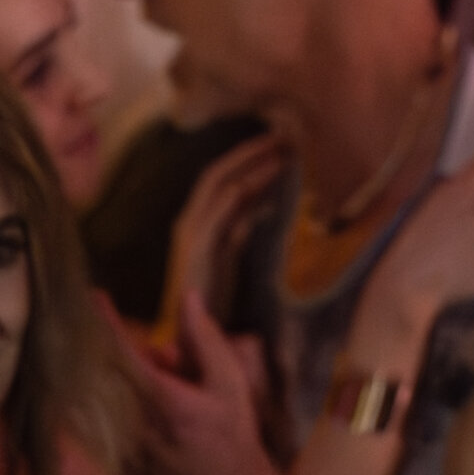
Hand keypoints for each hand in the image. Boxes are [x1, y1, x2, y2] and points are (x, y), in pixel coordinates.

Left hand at [116, 288, 302, 474]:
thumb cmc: (235, 443)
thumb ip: (206, 341)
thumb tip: (188, 298)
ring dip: (137, 393)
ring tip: (177, 408)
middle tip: (174, 369)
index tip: (94, 298)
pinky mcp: (122, 471)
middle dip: (141, 363)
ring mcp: (125, 451)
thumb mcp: (231, 385)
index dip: (107, 322)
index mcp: (163, 401)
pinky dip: (128, 420)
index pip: (123, 352)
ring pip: (114, 404)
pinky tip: (163, 431)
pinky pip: (113, 432)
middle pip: (115, 375)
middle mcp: (136, 426)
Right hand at [157, 129, 287, 343]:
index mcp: (195, 224)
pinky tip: (268, 176)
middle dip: (251, 151)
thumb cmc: (213, 304)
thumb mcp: (230, 259)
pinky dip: (244, 189)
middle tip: (285, 135)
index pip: (220, 179)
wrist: (192, 340)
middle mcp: (189, 223)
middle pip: (218, 172)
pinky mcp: (197, 248)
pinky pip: (221, 209)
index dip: (247, 158)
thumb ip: (240, 231)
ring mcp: (190, 233)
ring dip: (251, 162)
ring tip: (282, 149)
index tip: (278, 145)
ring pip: (219, 183)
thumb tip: (261, 207)